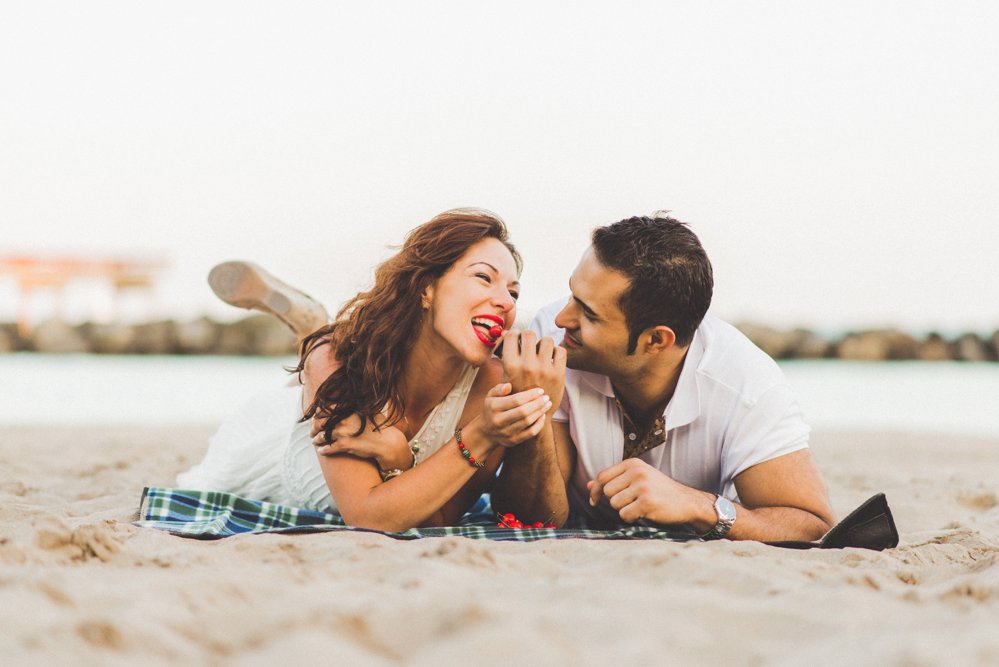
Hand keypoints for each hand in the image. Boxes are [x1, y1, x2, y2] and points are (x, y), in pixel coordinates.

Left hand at [311, 413, 412, 470]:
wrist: (387, 442)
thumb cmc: (379, 427)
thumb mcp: (367, 413)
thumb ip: (356, 408)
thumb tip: (350, 404)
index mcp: (347, 411)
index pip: (324, 410)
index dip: (317, 415)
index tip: (315, 419)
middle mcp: (343, 420)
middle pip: (319, 423)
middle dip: (313, 428)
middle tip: (311, 432)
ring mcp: (343, 433)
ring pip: (321, 436)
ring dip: (316, 440)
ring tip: (315, 442)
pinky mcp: (345, 446)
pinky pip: (328, 449)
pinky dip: (323, 450)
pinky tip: (321, 451)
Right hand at [478, 383, 552, 447]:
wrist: (486, 432)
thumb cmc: (492, 408)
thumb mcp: (491, 396)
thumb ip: (499, 388)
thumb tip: (509, 386)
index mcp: (494, 407)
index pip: (516, 400)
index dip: (530, 395)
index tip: (541, 390)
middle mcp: (499, 421)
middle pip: (523, 412)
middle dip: (537, 404)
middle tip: (547, 397)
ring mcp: (506, 432)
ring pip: (527, 422)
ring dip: (540, 412)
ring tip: (547, 404)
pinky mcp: (513, 441)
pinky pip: (530, 433)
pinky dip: (539, 424)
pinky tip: (542, 416)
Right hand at [501, 330, 565, 413]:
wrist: (533, 414)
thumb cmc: (517, 392)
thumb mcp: (506, 375)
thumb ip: (506, 354)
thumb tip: (506, 332)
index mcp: (511, 365)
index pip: (512, 335)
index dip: (515, 334)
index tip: (518, 339)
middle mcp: (527, 366)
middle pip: (530, 334)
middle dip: (529, 337)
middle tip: (530, 344)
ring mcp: (544, 370)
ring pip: (547, 340)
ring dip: (544, 344)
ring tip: (541, 353)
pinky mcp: (558, 374)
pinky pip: (561, 351)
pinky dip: (557, 352)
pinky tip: (551, 360)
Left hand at [587, 458, 714, 526]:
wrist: (687, 501)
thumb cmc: (660, 490)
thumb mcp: (637, 479)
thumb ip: (613, 480)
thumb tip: (587, 485)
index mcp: (633, 463)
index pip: (602, 476)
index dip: (595, 490)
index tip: (594, 501)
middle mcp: (637, 472)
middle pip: (606, 491)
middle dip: (615, 500)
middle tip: (632, 501)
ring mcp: (642, 487)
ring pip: (615, 504)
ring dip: (624, 510)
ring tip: (640, 506)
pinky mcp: (647, 503)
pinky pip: (624, 515)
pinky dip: (631, 518)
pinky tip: (644, 513)